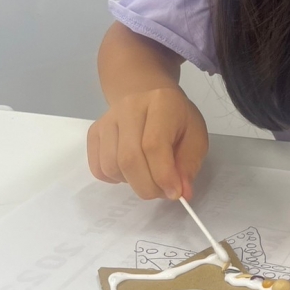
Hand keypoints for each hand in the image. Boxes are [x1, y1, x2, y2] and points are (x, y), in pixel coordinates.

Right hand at [87, 87, 208, 200]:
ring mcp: (108, 119)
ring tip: (149, 176)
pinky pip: (98, 168)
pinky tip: (131, 171)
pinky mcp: (94, 132)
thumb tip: (182, 193)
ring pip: (111, 166)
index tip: (174, 193)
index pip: (154, 145)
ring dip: (132, 183)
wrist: (148, 97)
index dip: (163, 175)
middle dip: (147, 186)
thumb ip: (189, 164)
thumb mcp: (195, 136)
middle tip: (162, 192)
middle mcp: (129, 107)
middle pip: (129, 158)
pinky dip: (115, 179)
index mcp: (160, 102)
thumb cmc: (176, 118)